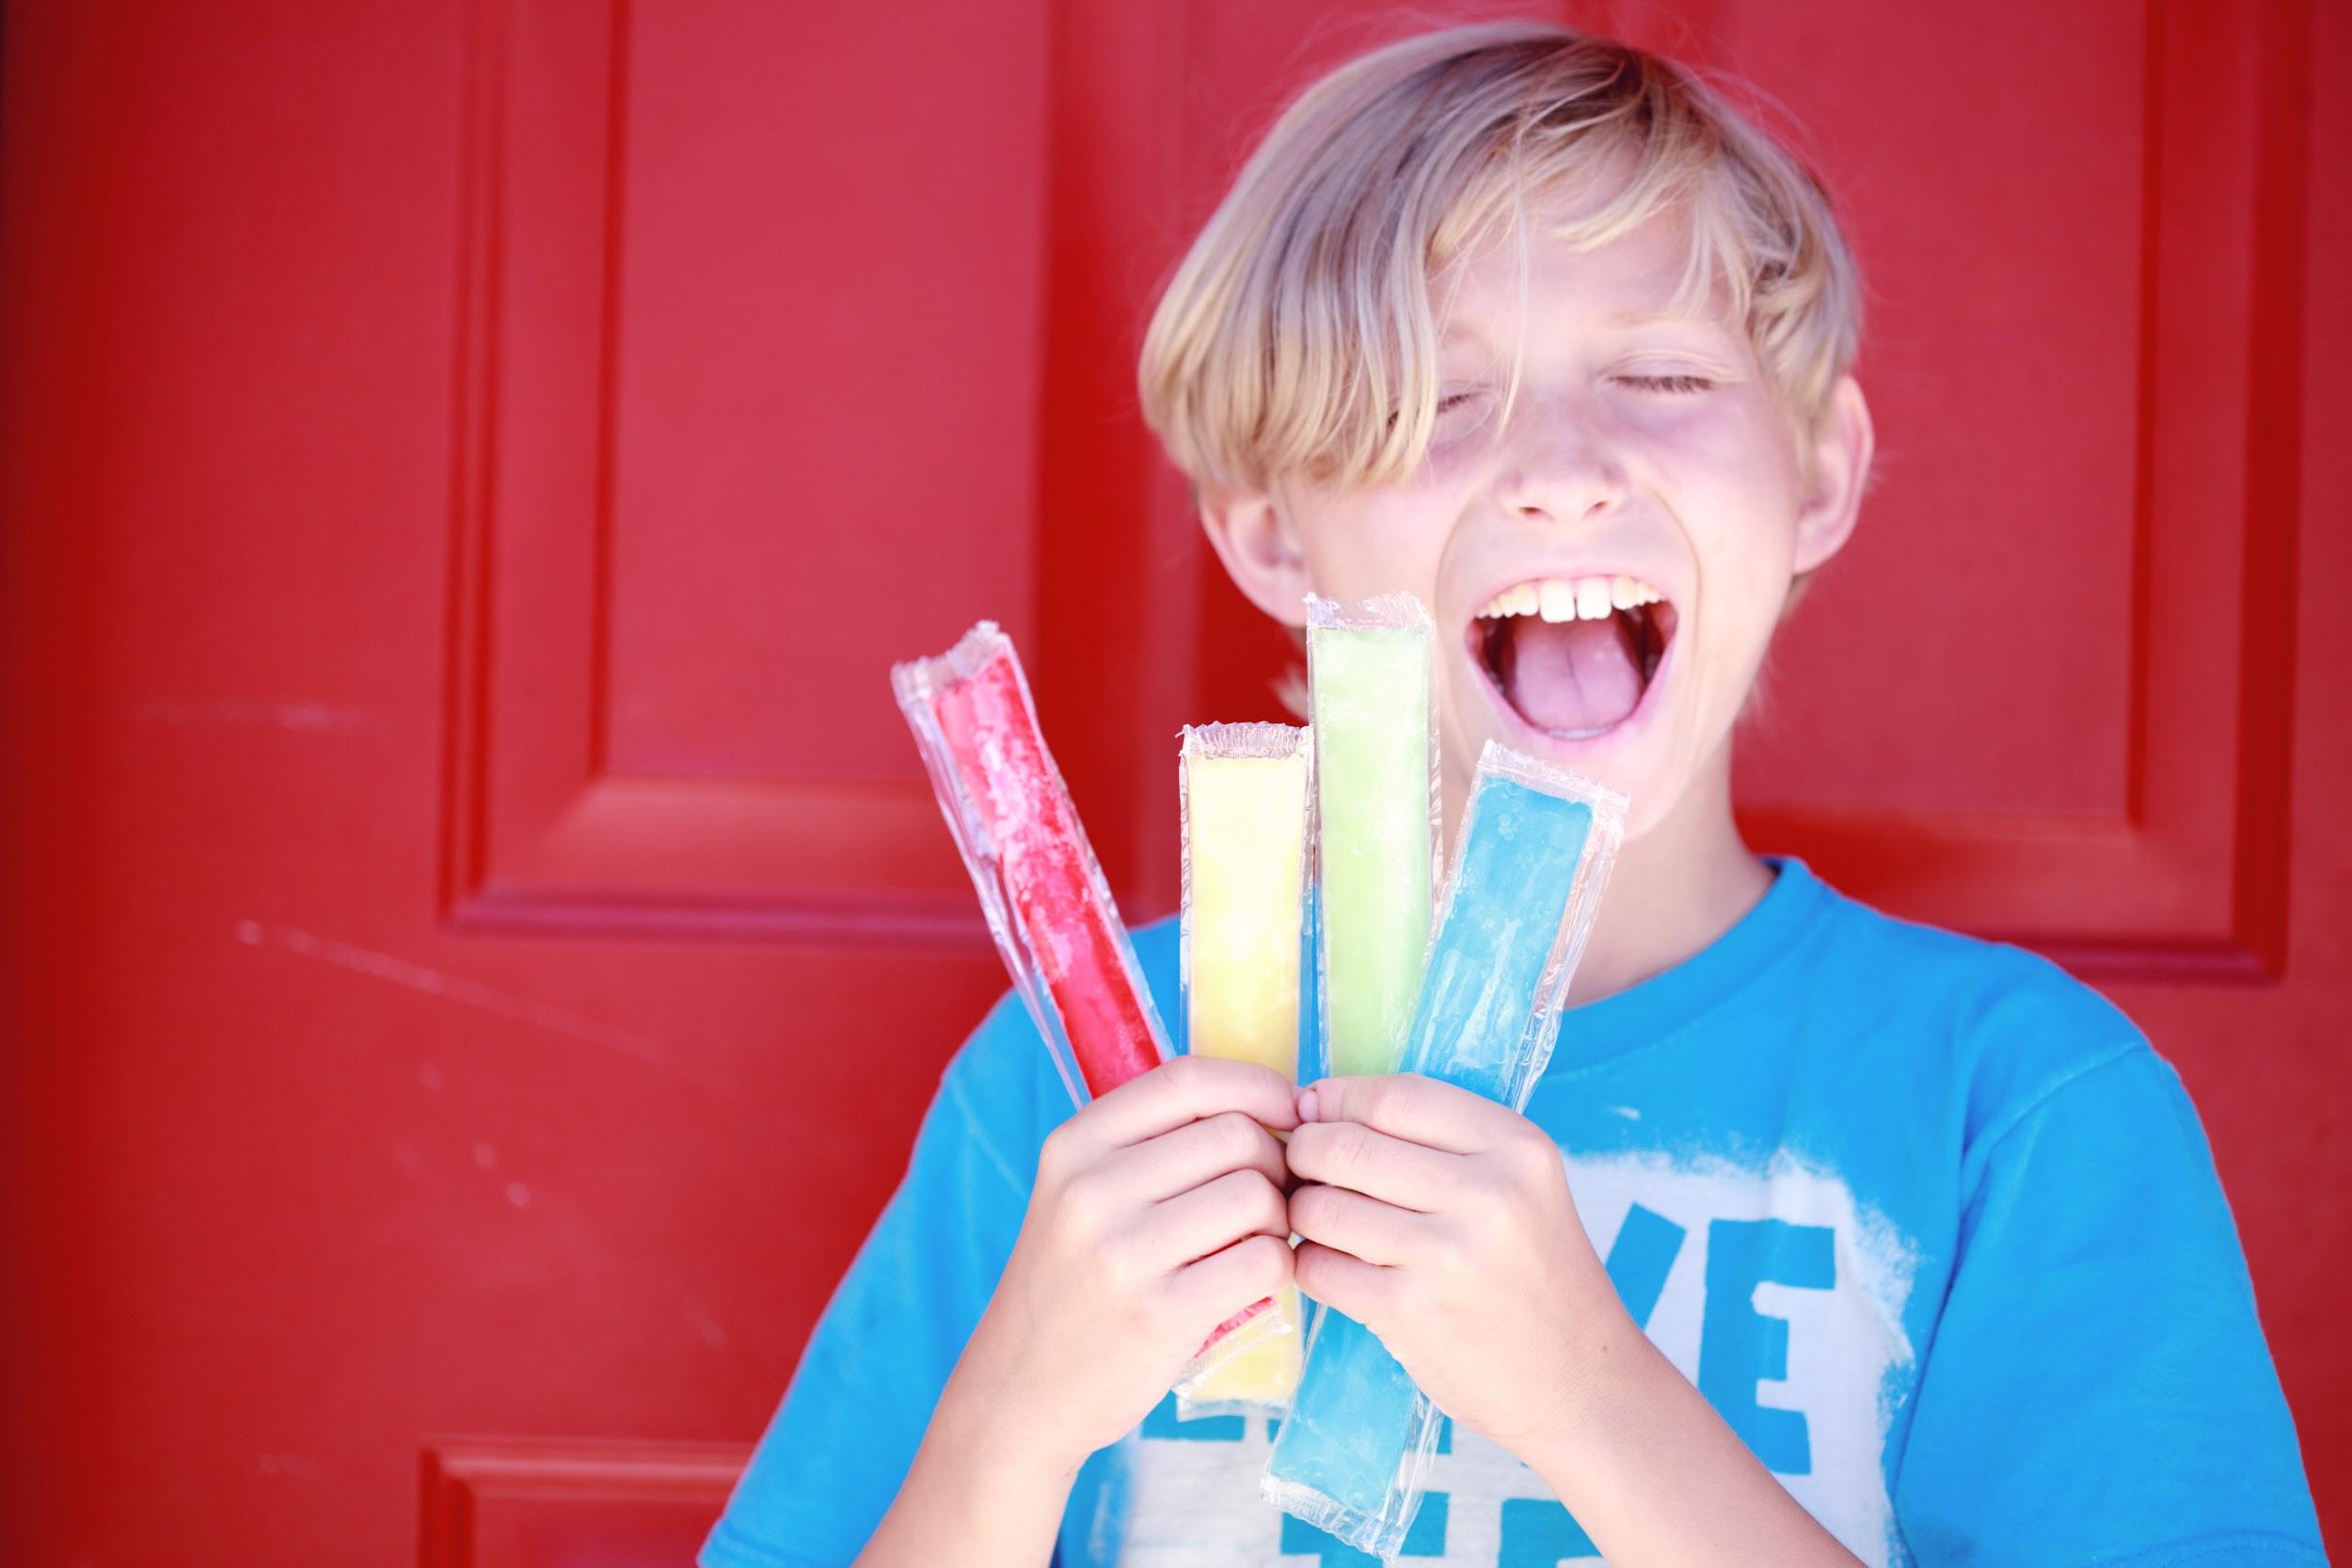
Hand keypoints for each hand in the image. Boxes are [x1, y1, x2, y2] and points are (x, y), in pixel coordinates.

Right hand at [952, 1054, 1299, 1469]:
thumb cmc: (1072, 1280)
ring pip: (1257, 1195)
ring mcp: (1123, 1253)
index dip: (1256, 1087)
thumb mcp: (1078, 1190)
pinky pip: (1262, 1261)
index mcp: (1075, 1144)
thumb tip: (1271, 1104)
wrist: (1021, 1387)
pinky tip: (1252, 1279)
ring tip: (1255, 1241)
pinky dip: (1277, 1266)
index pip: (1189, 1078)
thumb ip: (1153, 1141)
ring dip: (1278, 1218)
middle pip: (1237, 1136)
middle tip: (1267, 1199)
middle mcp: (1091, 1189)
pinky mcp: (1160, 1313)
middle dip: (1275, 1163)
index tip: (1286, 1113)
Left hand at [1284, 1072, 1631, 1457]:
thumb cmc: (1534, 1274)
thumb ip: (1438, 1141)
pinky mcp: (1410, 1312)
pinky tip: (1334, 1267)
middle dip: (1304, 1153)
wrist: (1580, 1382)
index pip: (1396, 1096)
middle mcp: (1489, 1194)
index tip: (1313, 1112)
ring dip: (1301, 1212)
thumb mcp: (1521, 1185)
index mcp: (1518, 1147)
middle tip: (1299, 1170)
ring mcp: (1448, 1256)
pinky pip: (1319, 1267)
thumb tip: (1317, 1107)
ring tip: (1318, 1221)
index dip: (1338, 1099)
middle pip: (1346, 1146)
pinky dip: (1310, 1263)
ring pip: (1321, 1207)